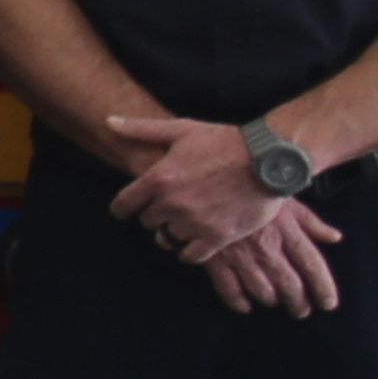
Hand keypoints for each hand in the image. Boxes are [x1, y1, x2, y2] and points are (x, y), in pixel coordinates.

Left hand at [106, 112, 291, 258]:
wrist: (268, 160)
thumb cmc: (224, 141)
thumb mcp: (181, 129)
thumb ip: (142, 129)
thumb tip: (109, 122)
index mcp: (159, 178)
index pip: (124, 204)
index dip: (121, 209)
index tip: (123, 211)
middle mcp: (173, 203)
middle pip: (147, 221)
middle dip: (153, 215)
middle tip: (163, 209)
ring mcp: (196, 222)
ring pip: (168, 239)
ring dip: (171, 232)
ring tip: (180, 223)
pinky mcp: (219, 237)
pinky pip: (191, 256)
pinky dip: (188, 252)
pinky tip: (192, 243)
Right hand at [198, 195, 344, 317]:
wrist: (208, 177)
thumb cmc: (251, 185)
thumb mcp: (286, 198)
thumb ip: (311, 222)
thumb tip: (334, 237)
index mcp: (287, 231)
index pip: (313, 266)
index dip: (323, 289)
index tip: (327, 303)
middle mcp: (267, 247)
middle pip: (290, 285)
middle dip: (298, 303)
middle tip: (301, 310)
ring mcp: (240, 254)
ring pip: (262, 291)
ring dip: (271, 300)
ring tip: (274, 302)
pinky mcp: (215, 257)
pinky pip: (228, 288)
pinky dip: (238, 302)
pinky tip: (245, 305)